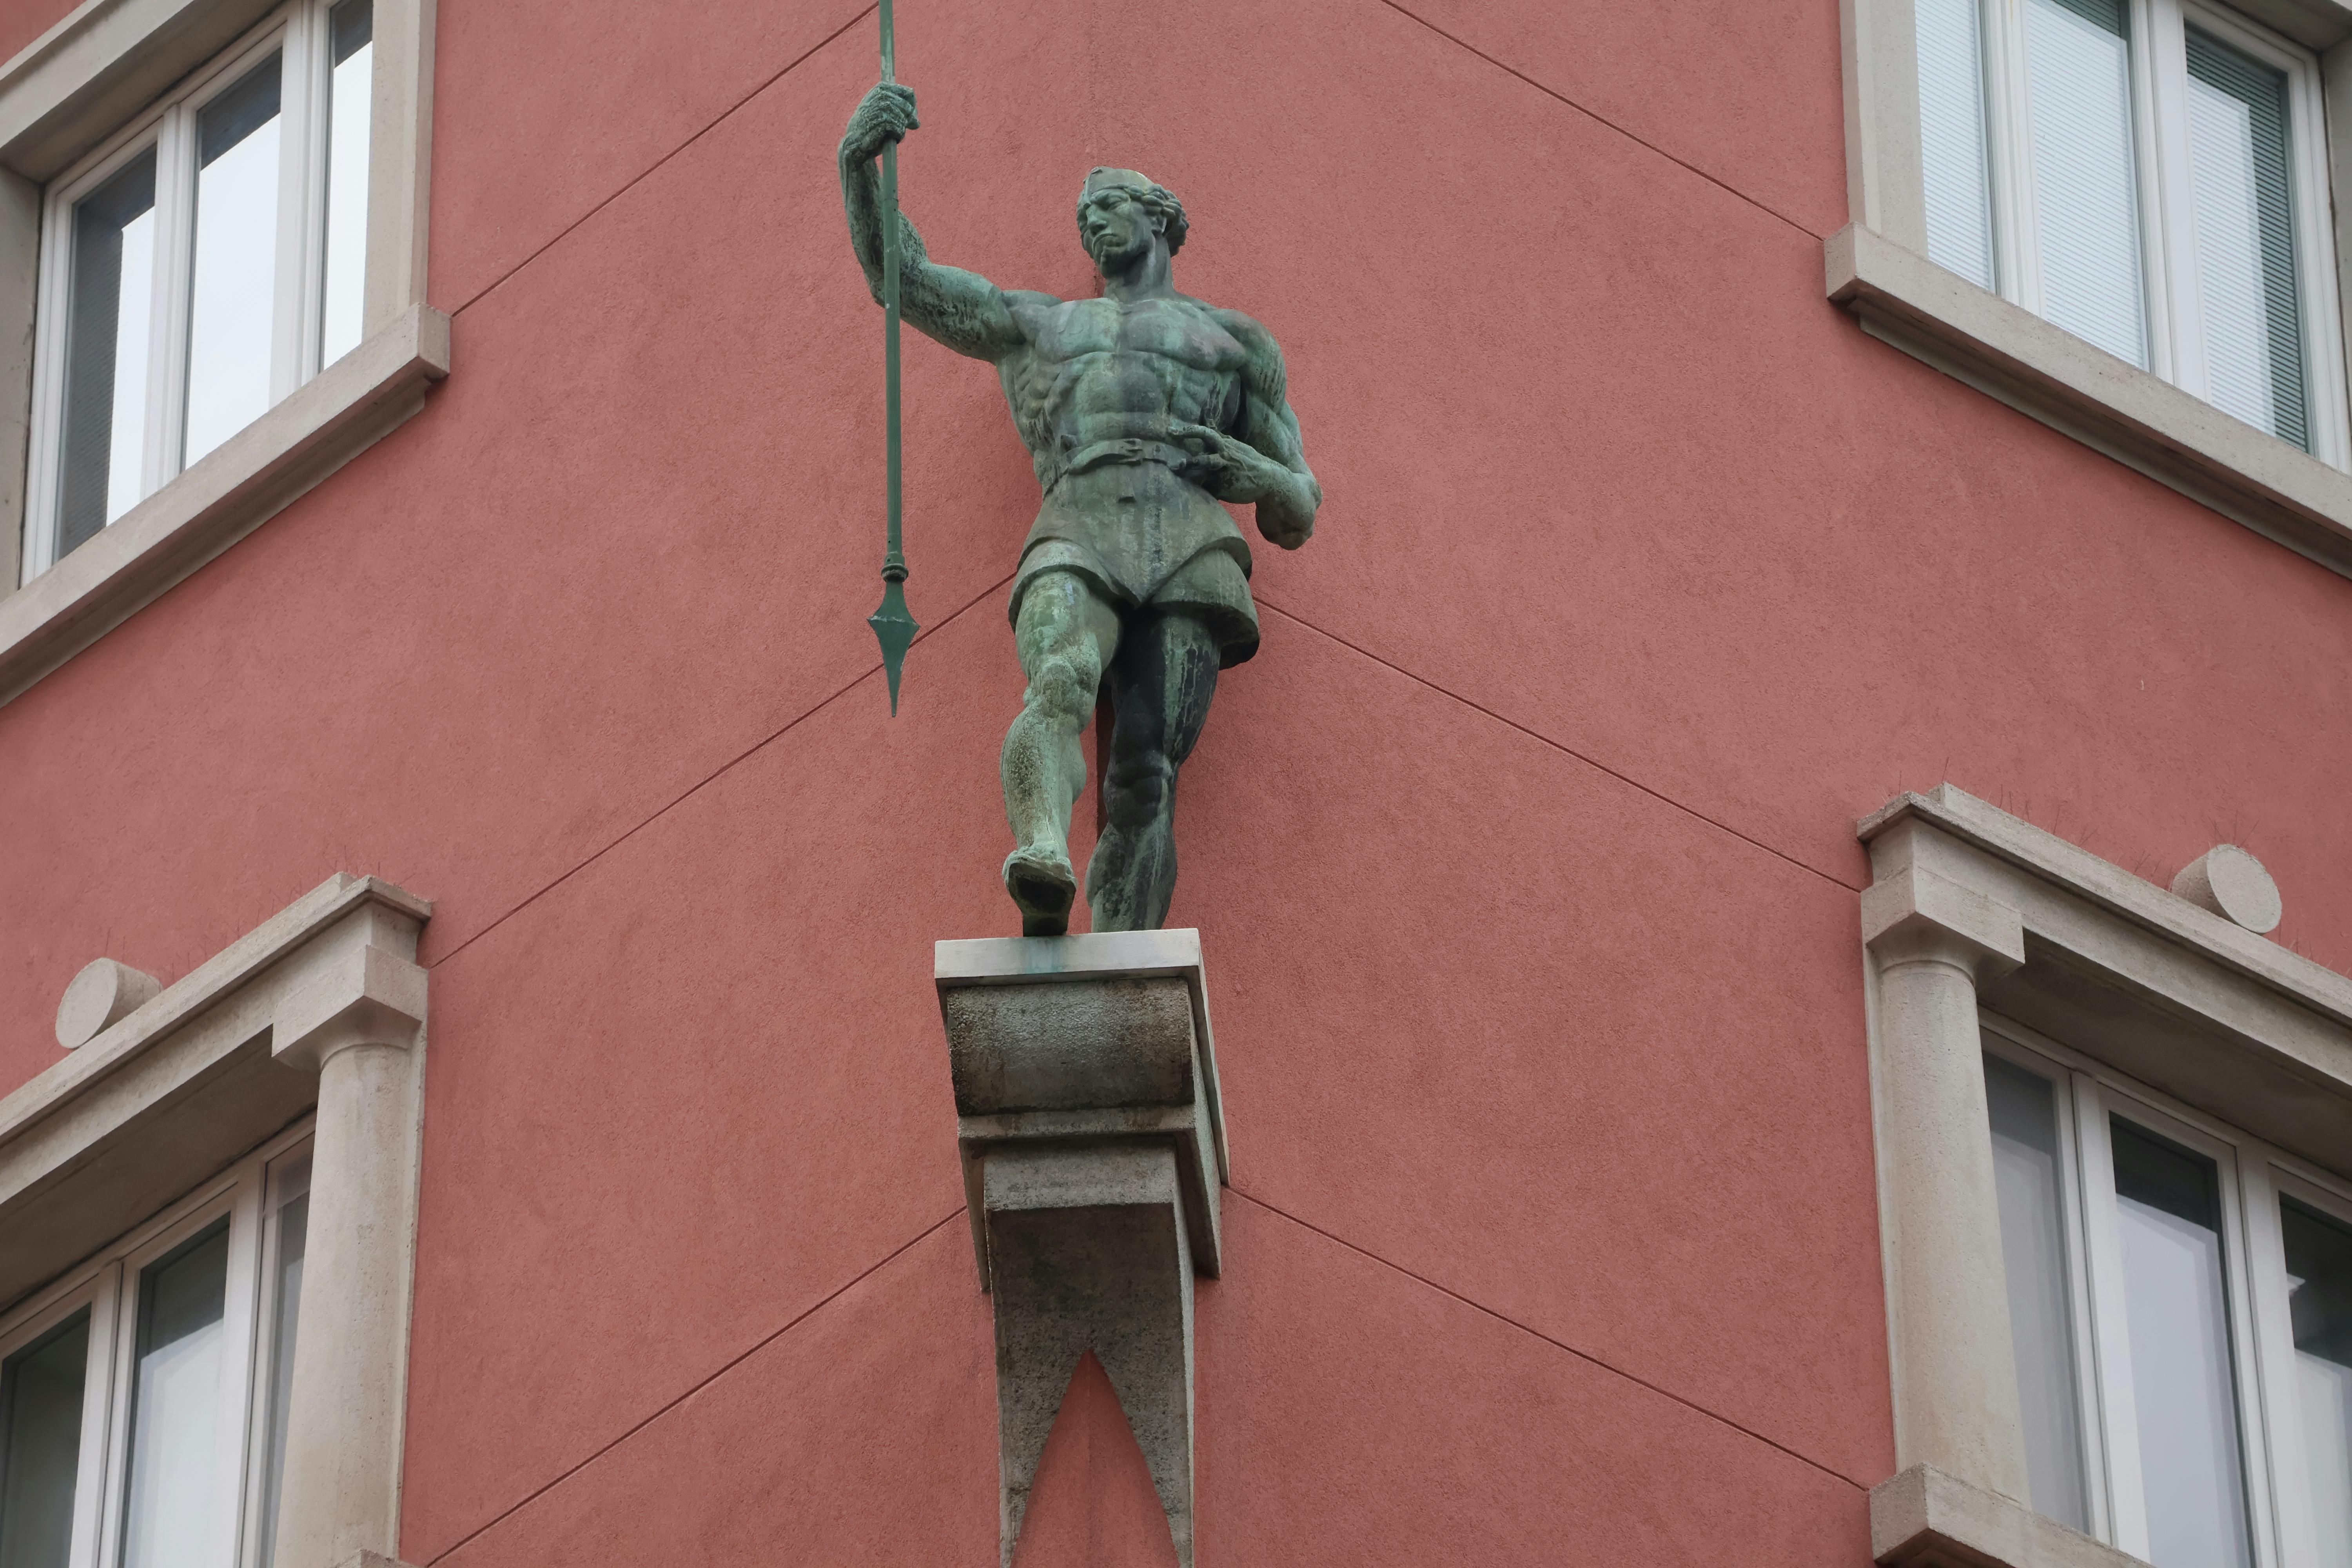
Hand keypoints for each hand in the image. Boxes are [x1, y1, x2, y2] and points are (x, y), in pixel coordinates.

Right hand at [841, 83, 917, 167]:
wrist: (855, 143)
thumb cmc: (871, 128)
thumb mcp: (885, 115)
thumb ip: (900, 113)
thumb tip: (916, 122)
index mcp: (881, 89)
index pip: (909, 93)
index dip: (913, 106)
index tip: (911, 115)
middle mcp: (881, 95)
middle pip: (908, 107)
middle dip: (908, 119)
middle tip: (903, 127)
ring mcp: (880, 107)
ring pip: (903, 119)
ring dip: (900, 129)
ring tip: (891, 134)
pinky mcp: (881, 121)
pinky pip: (899, 129)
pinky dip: (897, 136)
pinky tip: (889, 138)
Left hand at [1167, 423, 1282, 504]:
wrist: (1268, 479)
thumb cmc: (1248, 461)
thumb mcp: (1234, 445)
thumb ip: (1219, 435)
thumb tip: (1206, 417)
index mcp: (1224, 445)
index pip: (1205, 433)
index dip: (1188, 431)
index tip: (1171, 431)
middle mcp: (1223, 457)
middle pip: (1203, 456)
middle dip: (1187, 457)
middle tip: (1172, 460)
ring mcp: (1224, 474)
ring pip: (1205, 473)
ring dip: (1191, 472)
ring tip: (1177, 470)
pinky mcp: (1224, 489)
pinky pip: (1208, 489)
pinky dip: (1201, 490)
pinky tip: (1192, 494)